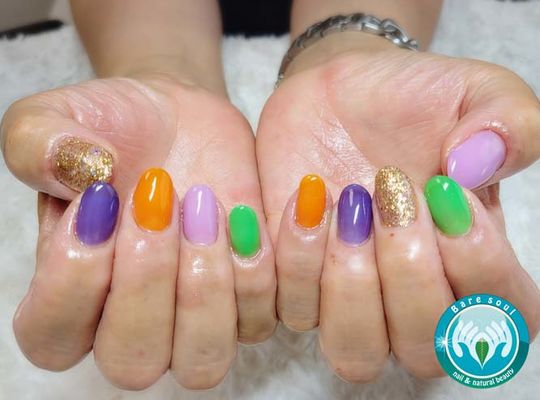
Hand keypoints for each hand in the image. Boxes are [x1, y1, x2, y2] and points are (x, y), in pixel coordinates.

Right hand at [1, 74, 276, 389]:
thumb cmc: (112, 128)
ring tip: (202, 204)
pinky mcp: (246, 297)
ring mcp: (193, 317)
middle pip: (134, 360)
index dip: (74, 280)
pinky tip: (244, 211)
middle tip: (157, 198)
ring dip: (205, 284)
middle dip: (148, 278)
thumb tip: (77, 174)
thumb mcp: (55, 118)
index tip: (101, 202)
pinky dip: (256, 268)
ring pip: (203, 357)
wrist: (176, 118)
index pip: (53, 336)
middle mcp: (131, 322)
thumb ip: (38, 144)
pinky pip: (260, 316)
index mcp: (66, 294)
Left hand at [256, 35, 539, 381]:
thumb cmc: (411, 99)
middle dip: (408, 275)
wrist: (335, 91)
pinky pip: (292, 311)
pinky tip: (307, 198)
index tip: (445, 192)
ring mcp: (348, 295)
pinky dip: (298, 260)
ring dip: (351, 285)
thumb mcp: (476, 91)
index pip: (501, 320)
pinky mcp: (294, 281)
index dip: (478, 269)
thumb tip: (480, 166)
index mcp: (470, 262)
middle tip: (391, 193)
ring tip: (349, 206)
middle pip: (423, 351)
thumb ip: (510, 123)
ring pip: (354, 352)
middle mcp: (410, 293)